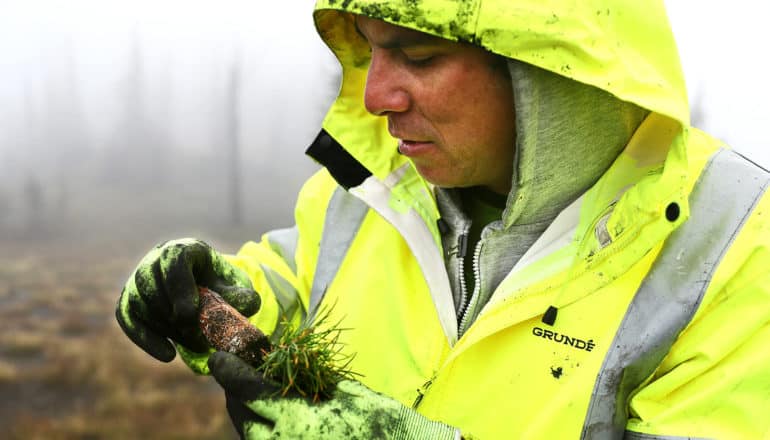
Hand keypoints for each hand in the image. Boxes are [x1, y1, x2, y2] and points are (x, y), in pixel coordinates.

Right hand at [116, 238, 259, 361]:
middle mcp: (155, 259)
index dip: (179, 288)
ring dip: (168, 329)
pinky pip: (127, 319)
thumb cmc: (220, 284)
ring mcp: (137, 279)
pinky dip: (146, 339)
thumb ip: (241, 294)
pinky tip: (168, 355)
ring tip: (197, 344)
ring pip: (141, 304)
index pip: (173, 260)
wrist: (203, 287)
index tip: (191, 314)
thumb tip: (250, 304)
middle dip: (176, 316)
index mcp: (184, 248)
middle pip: (154, 286)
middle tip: (200, 337)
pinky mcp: (128, 300)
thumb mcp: (234, 286)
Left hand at [208, 351, 458, 439]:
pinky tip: (275, 421)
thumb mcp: (349, 396)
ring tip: (256, 397)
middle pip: (242, 416)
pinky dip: (264, 432)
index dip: (231, 372)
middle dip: (236, 394)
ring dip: (247, 415)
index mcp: (296, 422)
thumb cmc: (385, 426)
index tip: (219, 358)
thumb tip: (291, 369)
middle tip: (238, 374)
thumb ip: (314, 383)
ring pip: (250, 437)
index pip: (249, 391)